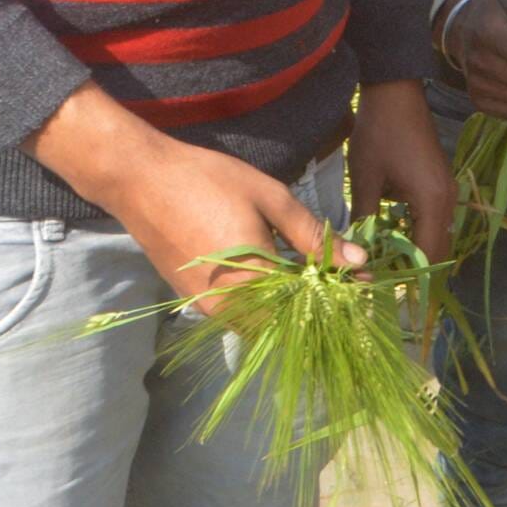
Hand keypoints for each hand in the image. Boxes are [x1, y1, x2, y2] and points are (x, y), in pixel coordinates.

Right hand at [30, 84, 354, 303]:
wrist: (141, 180)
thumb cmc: (209, 182)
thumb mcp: (270, 199)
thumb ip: (314, 236)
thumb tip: (358, 261)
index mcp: (253, 282)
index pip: (311, 311)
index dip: (341, 299)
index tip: (364, 283)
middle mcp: (229, 307)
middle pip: (287, 325)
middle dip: (320, 306)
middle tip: (345, 279)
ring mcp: (208, 308)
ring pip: (263, 323)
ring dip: (292, 307)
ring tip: (319, 276)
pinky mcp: (194, 301)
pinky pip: (240, 314)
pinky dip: (266, 302)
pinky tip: (281, 275)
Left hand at [349, 79, 455, 261]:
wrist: (396, 92)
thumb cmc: (379, 133)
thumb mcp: (365, 178)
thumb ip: (364, 218)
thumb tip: (356, 252)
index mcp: (432, 201)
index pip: (427, 254)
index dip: (407, 275)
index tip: (382, 288)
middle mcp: (447, 199)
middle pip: (438, 249)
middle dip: (412, 267)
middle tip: (380, 279)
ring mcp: (446, 190)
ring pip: (437, 234)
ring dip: (414, 250)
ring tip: (383, 262)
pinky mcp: (440, 183)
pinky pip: (434, 219)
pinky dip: (416, 232)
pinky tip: (391, 236)